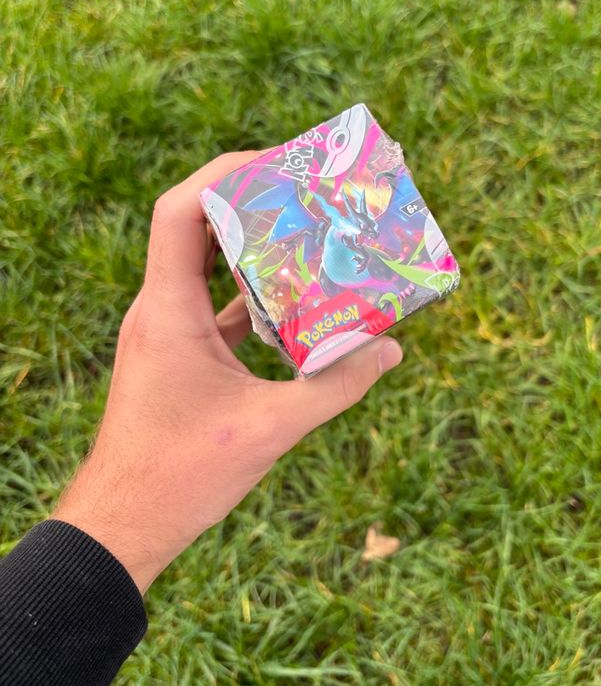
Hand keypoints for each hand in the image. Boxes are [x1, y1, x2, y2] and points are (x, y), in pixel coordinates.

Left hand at [53, 153, 402, 592]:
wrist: (125, 522)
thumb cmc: (183, 476)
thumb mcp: (271, 427)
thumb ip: (335, 387)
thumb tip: (391, 351)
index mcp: (168, 309)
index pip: (180, 211)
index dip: (223, 174)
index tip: (277, 163)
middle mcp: (159, 308)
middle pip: (196, 227)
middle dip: (250, 202)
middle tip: (305, 192)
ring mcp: (165, 330)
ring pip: (204, 266)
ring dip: (250, 247)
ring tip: (306, 235)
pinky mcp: (177, 354)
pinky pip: (212, 305)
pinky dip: (249, 294)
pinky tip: (295, 301)